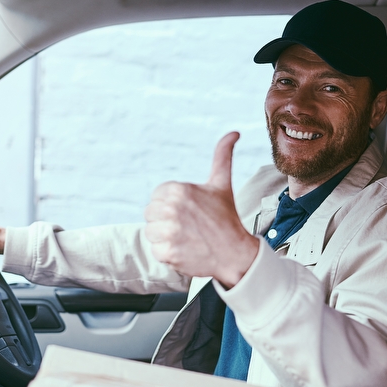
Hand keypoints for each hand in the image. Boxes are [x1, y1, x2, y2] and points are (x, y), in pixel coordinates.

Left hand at [144, 132, 260, 287]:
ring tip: (185, 238)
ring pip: (150, 232)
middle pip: (150, 213)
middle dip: (165, 220)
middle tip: (187, 226)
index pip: (157, 196)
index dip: (171, 205)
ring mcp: (169, 232)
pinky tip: (184, 249)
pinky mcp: (167, 252)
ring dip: (164, 237)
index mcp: (179, 190)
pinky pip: (155, 250)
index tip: (188, 212)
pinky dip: (167, 253)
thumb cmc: (227, 218)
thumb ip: (222, 156)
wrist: (235, 253)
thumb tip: (233, 133)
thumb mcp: (222, 184)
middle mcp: (171, 209)